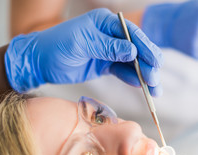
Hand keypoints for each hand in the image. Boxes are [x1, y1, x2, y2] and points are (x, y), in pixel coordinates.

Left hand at [5, 8, 162, 95]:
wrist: (40, 62)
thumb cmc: (56, 47)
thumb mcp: (82, 44)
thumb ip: (107, 47)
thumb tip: (133, 51)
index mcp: (104, 23)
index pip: (131, 34)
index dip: (146, 47)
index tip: (157, 61)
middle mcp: (109, 35)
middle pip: (136, 48)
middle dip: (148, 64)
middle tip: (156, 79)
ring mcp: (108, 51)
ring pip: (131, 62)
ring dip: (143, 74)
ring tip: (154, 88)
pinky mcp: (104, 64)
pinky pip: (122, 71)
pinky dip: (132, 78)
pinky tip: (141, 86)